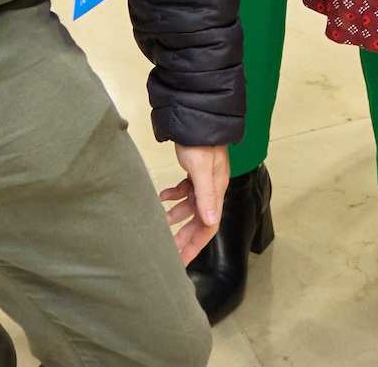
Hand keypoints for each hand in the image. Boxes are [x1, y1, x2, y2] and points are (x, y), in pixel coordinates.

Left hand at [163, 144, 227, 261]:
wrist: (195, 116)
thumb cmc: (199, 141)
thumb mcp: (200, 169)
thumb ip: (205, 195)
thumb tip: (210, 222)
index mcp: (216, 191)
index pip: (209, 225)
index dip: (196, 244)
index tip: (182, 261)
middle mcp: (212, 188)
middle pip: (199, 219)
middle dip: (184, 236)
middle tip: (168, 251)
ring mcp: (203, 179)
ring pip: (190, 205)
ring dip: (176, 214)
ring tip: (160, 221)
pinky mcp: (194, 171)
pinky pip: (185, 190)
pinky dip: (174, 195)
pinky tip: (163, 196)